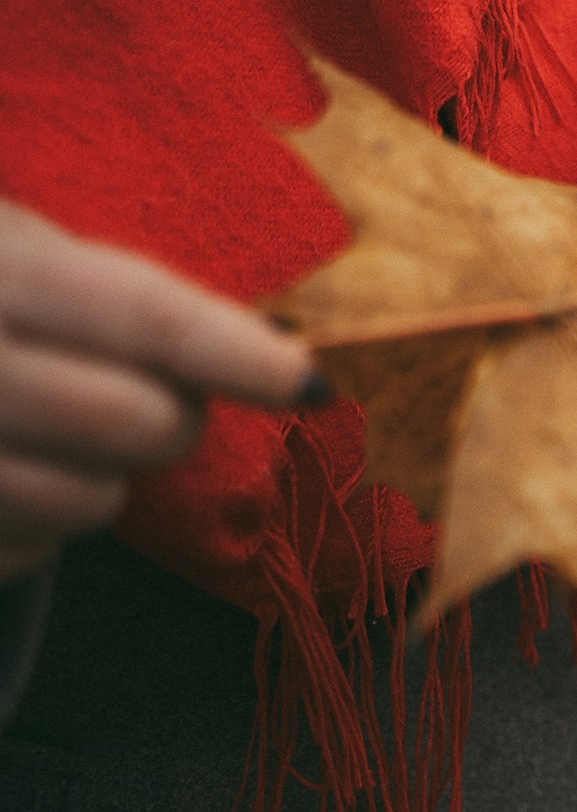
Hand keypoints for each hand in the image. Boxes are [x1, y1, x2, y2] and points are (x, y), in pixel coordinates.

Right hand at [0, 202, 320, 579]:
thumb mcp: (21, 257)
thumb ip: (127, 304)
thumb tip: (276, 362)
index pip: (141, 313)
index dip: (236, 352)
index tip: (312, 386)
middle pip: (137, 422)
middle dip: (172, 422)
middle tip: (148, 402)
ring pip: (90, 505)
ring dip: (101, 483)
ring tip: (48, 436)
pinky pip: (23, 554)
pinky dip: (33, 530)